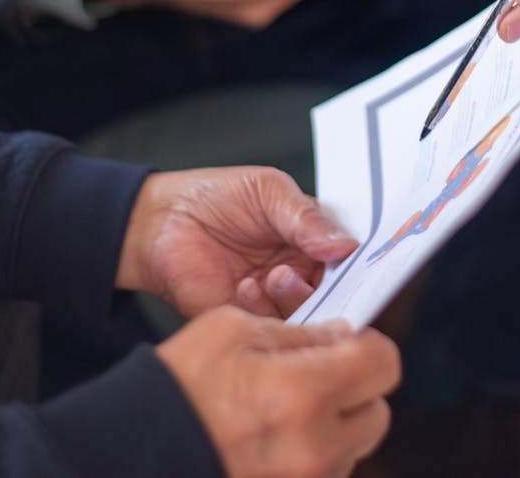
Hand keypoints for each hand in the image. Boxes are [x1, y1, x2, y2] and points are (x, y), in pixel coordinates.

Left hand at [116, 167, 358, 317]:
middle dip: (329, 290)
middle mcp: (300, 273)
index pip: (349, 259)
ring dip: (294, 298)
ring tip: (274, 275)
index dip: (358, 265)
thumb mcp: (268, 192)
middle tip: (306, 273)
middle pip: (335, 294)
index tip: (355, 264)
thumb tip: (346, 244)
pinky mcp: (247, 319)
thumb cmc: (215, 197)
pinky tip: (245, 287)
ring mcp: (275, 298)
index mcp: (313, 240)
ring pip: (307, 316)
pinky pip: (269, 328)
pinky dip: (262, 310)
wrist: (161, 221)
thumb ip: (306, 217)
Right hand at [157, 307, 398, 477]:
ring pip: (353, 448)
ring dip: (335, 425)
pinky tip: (274, 438)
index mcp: (304, 394)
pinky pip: (325, 473)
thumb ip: (297, 331)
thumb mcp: (230, 330)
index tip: (346, 342)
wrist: (128, 453)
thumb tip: (339, 336)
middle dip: (356, 388)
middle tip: (316, 375)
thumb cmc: (174, 390)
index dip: (368, 346)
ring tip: (284, 410)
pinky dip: (312, 453)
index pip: (384, 364)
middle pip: (377, 412)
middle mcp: (315, 448)